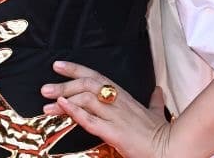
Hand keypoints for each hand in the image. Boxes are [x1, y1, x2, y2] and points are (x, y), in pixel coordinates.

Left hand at [42, 61, 172, 157]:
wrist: (169, 148)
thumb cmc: (161, 133)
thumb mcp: (156, 112)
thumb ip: (154, 100)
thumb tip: (158, 91)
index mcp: (125, 97)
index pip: (97, 77)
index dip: (76, 69)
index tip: (58, 65)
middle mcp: (118, 102)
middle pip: (88, 85)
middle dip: (64, 84)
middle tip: (45, 88)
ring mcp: (115, 116)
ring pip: (86, 99)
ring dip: (64, 99)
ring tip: (47, 103)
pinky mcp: (113, 132)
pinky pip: (91, 120)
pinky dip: (75, 112)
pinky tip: (63, 107)